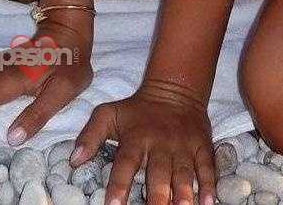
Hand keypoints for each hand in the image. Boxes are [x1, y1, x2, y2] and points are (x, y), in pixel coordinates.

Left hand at [71, 80, 215, 204]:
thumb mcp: (108, 114)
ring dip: (183, 194)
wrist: (175, 89)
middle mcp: (160, 144)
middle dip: (157, 197)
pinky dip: (209, 185)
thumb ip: (90, 135)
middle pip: (158, 174)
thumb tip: (73, 160)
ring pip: (184, 173)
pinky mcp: (202, 146)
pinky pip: (207, 167)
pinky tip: (209, 203)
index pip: (125, 164)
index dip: (119, 185)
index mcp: (136, 138)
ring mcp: (183, 146)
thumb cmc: (137, 109)